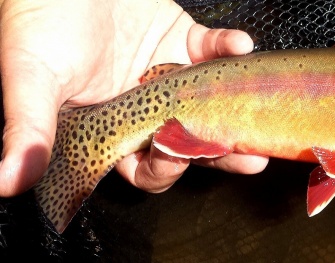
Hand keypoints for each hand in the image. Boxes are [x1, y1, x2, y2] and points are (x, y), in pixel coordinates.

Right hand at [0, 0, 267, 196]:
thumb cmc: (35, 22)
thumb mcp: (31, 79)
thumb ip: (29, 129)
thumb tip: (7, 182)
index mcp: (110, 127)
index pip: (145, 165)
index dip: (164, 169)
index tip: (176, 158)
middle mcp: (144, 107)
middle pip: (191, 140)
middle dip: (221, 151)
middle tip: (251, 158)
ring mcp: (168, 75)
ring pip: (211, 102)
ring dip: (238, 108)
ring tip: (260, 115)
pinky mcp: (183, 40)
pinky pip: (214, 51)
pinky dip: (229, 48)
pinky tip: (239, 46)